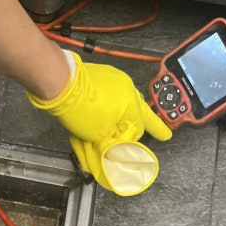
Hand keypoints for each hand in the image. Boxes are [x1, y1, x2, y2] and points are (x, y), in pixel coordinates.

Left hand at [27, 51, 170, 194]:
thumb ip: (112, 143)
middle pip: (141, 112)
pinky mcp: (103, 75)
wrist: (61, 83)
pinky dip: (113, 105)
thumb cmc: (80, 108)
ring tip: (132, 125)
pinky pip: (114, 93)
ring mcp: (116, 79)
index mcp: (131, 104)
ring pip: (127, 102)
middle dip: (152, 125)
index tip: (129, 150)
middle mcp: (127, 89)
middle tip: (163, 134)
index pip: (138, 130)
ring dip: (128, 115)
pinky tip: (106, 112)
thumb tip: (117, 150)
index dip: (130, 142)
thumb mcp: (99, 135)